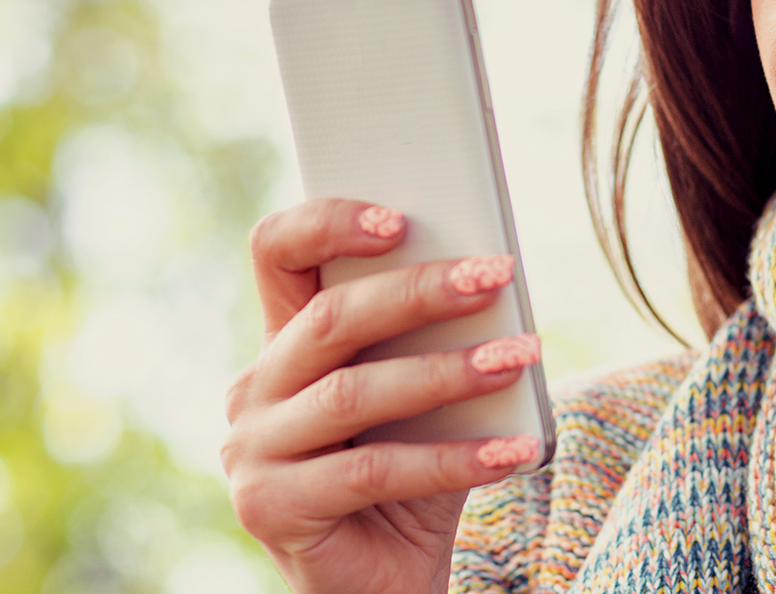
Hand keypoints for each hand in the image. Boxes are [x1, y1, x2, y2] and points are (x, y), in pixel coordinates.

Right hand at [222, 199, 542, 593]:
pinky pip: (374, 471)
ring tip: (522, 354)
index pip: (278, 253)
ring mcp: (253, 451)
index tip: (401, 216)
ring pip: (354, 393)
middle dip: (419, 292)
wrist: (389, 578)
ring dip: (447, 371)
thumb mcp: (424, 399)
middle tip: (495, 276)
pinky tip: (514, 451)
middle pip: (329, 319)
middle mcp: (254, 390)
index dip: (329, 223)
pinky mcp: (270, 509)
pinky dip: (454, 458)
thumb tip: (493, 280)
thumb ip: (434, 341)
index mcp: (284, 344)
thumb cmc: (412, 475)